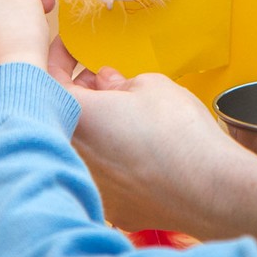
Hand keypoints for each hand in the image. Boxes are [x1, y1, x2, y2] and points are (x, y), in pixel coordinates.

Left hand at [46, 39, 247, 234]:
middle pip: (61, 114)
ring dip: (95, 126)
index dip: (58, 59)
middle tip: (101, 79)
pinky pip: (102, 173)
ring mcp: (90, 184)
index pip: (46, 80)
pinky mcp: (111, 206)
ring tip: (124, 112)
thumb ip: (118, 82)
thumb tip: (106, 82)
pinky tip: (138, 149)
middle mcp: (73, 154)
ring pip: (82, 146)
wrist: (209, 188)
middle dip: (79, 93)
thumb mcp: (151, 85)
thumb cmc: (179, 133)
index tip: (70, 50)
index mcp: (77, 116)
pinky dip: (112, 157)